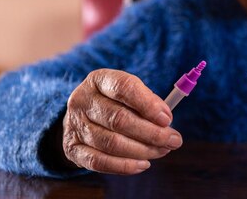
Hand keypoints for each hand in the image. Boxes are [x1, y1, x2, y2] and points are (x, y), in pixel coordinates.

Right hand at [62, 69, 182, 173]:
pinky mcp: (72, 149)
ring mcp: (74, 125)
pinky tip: (144, 164)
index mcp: (99, 80)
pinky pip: (100, 162)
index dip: (148, 104)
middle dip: (152, 133)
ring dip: (143, 150)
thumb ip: (148, 102)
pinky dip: (125, 166)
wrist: (81, 118)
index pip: (123, 87)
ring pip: (111, 143)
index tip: (167, 119)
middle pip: (119, 119)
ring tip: (163, 150)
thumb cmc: (115, 103)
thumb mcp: (129, 94)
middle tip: (174, 140)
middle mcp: (82, 100)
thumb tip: (165, 120)